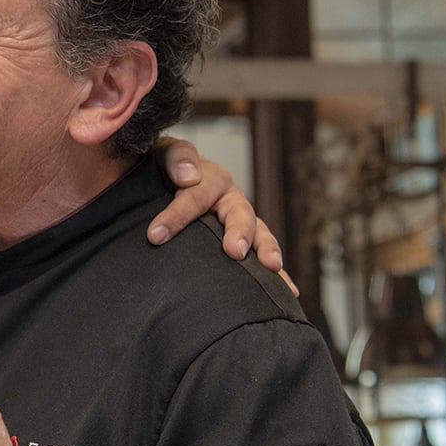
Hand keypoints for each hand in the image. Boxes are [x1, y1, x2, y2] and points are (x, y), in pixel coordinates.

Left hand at [146, 137, 295, 294]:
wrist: (165, 185)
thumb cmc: (163, 172)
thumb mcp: (163, 154)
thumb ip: (176, 157)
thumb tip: (189, 176)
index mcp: (211, 179)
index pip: (196, 194)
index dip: (177, 213)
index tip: (156, 235)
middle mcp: (231, 201)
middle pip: (240, 214)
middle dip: (239, 232)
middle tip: (234, 251)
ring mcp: (240, 223)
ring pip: (258, 234)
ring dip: (265, 249)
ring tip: (271, 266)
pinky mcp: (243, 243)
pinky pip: (262, 256)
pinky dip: (277, 273)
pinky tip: (289, 291)